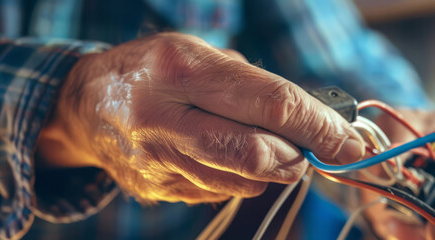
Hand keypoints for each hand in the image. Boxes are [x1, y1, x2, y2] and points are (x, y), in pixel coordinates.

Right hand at [36, 33, 364, 203]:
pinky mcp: (157, 191)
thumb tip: (315, 120)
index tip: (349, 141)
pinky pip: (220, 192)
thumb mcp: (199, 54)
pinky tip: (218, 153)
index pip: (271, 104)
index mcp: (181, 69)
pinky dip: (237, 177)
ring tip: (254, 140)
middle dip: (299, 156)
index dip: (320, 126)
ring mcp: (158, 162)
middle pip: (258, 155)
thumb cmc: (154, 72)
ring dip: (269, 167)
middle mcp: (165, 119)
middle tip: (309, 147)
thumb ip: (254, 84)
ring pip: (244, 182)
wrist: (85, 106)